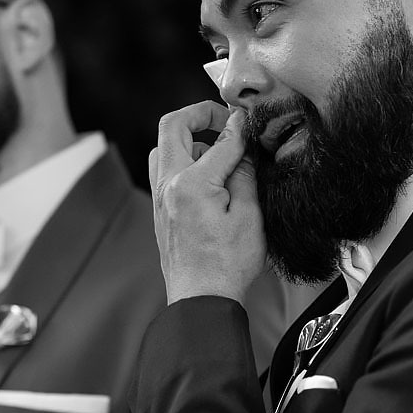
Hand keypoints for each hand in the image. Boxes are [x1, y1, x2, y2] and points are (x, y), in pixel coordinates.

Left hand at [149, 101, 265, 304]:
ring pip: (163, 148)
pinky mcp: (160, 209)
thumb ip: (244, 174)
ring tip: (217, 150)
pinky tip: (208, 174)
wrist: (201, 299)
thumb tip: (242, 146)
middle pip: (172, 127)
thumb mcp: (250, 216)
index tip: (252, 121)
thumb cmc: (227, 265)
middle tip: (223, 118)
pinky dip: (183, 160)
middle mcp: (168, 186)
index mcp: (192, 185)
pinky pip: (165, 170)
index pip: (220, 141)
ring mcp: (160, 197)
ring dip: (188, 139)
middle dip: (199, 114)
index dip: (241, 127)